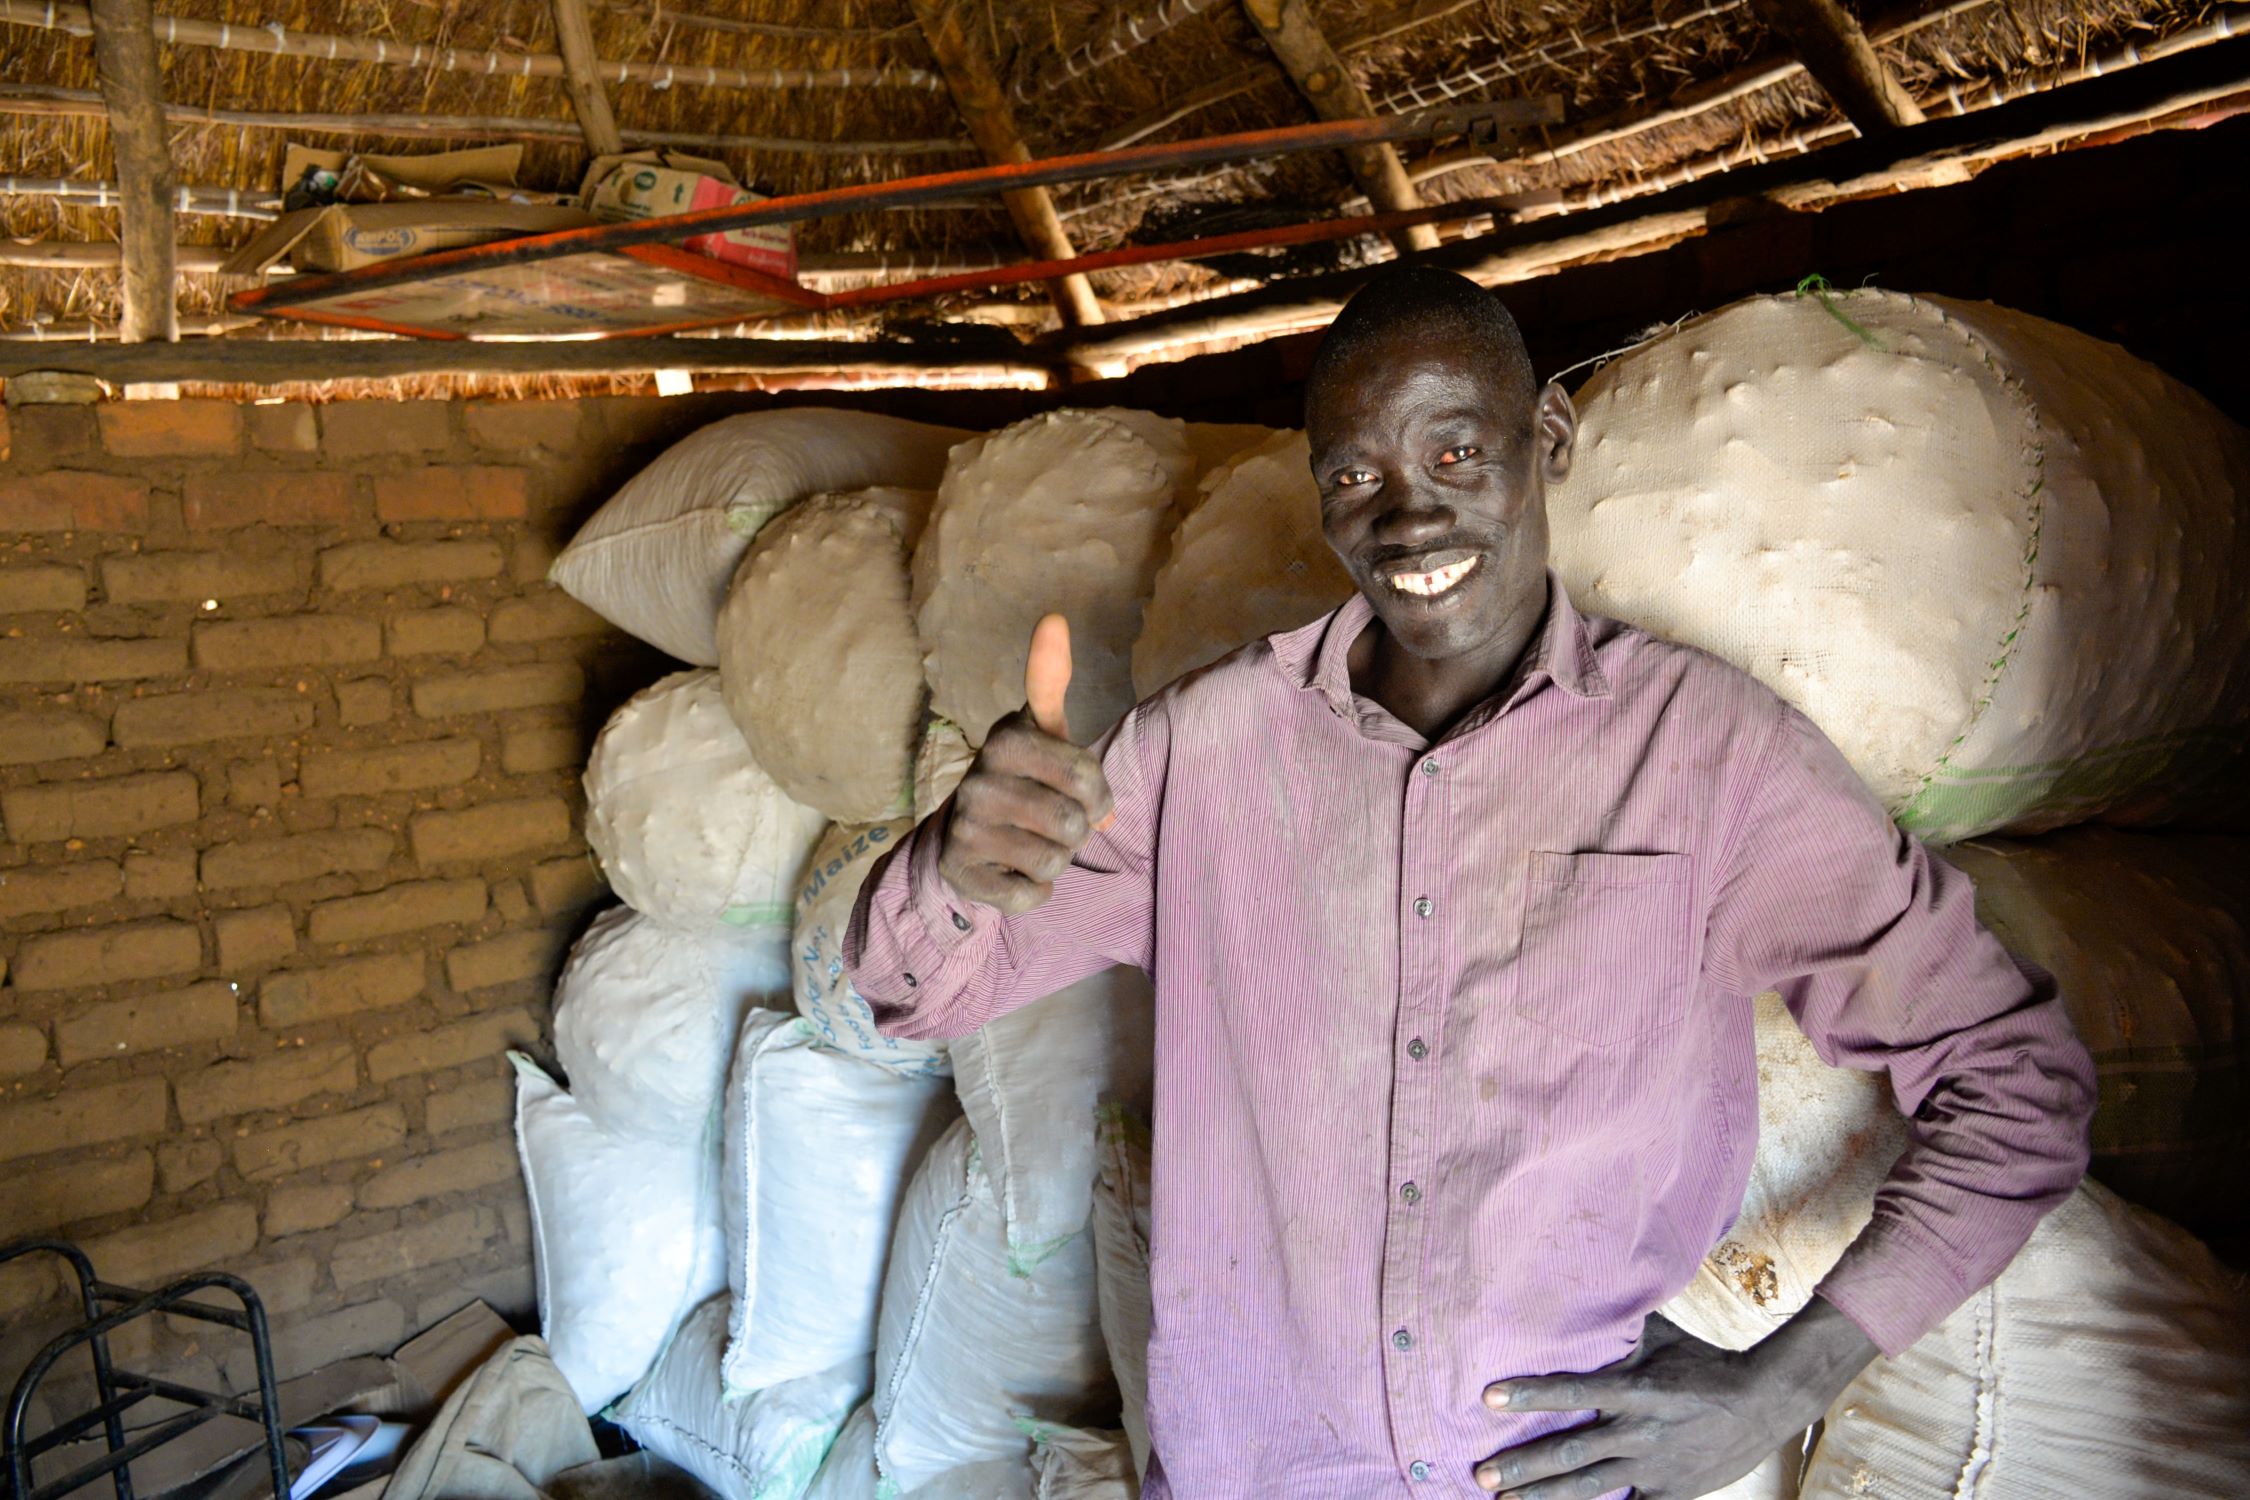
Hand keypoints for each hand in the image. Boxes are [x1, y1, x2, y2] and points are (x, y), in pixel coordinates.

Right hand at [936, 614, 1115, 915]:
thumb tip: (1054, 618)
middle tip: (1055, 822)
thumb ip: (1050, 679)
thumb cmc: (1024, 776)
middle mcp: (977, 779)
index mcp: (1006, 739)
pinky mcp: (959, 869)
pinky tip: (1012, 869)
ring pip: (1054, 861)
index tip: (1086, 793)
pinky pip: (1029, 894)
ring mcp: (965, 826)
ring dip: (1057, 860)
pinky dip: (1033, 889)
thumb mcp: (1041, 729)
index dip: (1097, 794)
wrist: (965, 833)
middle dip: (1078, 831)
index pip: (1086, 775)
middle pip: (1074, 823)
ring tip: (1033, 842)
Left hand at [1474, 1305, 1876, 1498]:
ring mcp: (1655, 1468)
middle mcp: (1640, 1432)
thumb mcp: (1662, 1337)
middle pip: (1572, 1453)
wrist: (1765, 1402)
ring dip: (1545, 1496)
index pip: (1574, 1390)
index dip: (1531, 1394)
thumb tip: (1579, 1289)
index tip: (1490, 1398)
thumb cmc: (1705, 1363)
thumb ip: (1621, 1326)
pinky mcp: (1672, 1493)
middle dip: (1524, 1465)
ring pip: (1591, 1488)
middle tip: (1483, 1473)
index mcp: (1636, 1389)